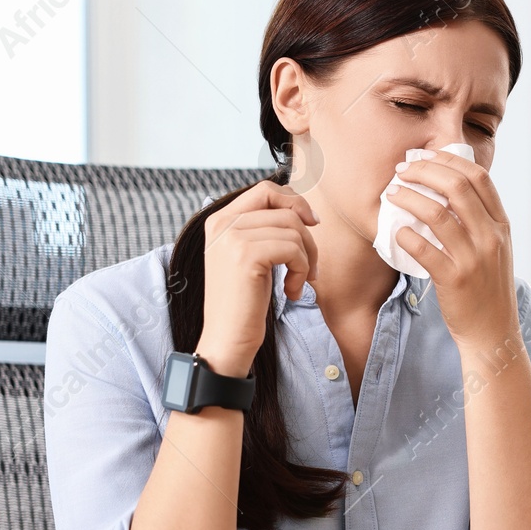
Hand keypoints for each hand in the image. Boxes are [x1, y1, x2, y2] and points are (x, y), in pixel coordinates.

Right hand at [195, 181, 319, 375]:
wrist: (226, 339)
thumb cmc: (244, 302)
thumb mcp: (250, 257)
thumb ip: (264, 229)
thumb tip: (302, 210)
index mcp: (219, 219)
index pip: (266, 190)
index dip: (294, 203)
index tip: (310, 225)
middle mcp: (222, 223)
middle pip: (284, 209)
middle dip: (307, 237)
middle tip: (308, 266)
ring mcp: (232, 237)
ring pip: (293, 229)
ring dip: (306, 259)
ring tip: (297, 283)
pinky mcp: (245, 255)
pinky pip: (293, 249)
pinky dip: (301, 271)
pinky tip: (291, 292)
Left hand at [386, 150, 518, 350]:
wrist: (492, 332)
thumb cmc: (487, 288)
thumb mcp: (494, 249)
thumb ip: (479, 221)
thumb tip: (446, 191)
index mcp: (501, 225)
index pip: (478, 178)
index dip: (448, 161)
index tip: (425, 157)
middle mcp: (491, 237)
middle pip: (456, 187)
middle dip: (424, 171)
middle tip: (402, 171)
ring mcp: (473, 259)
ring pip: (437, 214)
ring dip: (408, 198)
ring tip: (391, 195)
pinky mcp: (454, 280)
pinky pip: (423, 249)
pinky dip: (405, 235)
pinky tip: (395, 231)